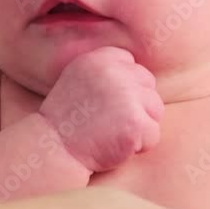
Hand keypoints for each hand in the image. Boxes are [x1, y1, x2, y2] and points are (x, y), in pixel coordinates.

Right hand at [39, 47, 163, 171]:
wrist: (53, 150)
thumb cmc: (67, 121)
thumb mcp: (79, 81)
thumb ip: (107, 72)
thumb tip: (141, 76)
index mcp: (99, 58)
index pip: (133, 66)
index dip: (124, 89)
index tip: (104, 105)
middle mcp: (114, 72)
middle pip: (148, 86)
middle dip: (136, 107)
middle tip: (108, 122)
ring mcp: (126, 96)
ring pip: (155, 110)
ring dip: (139, 126)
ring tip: (111, 133)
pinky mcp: (135, 122)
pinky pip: (153, 135)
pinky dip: (139, 146)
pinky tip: (115, 145)